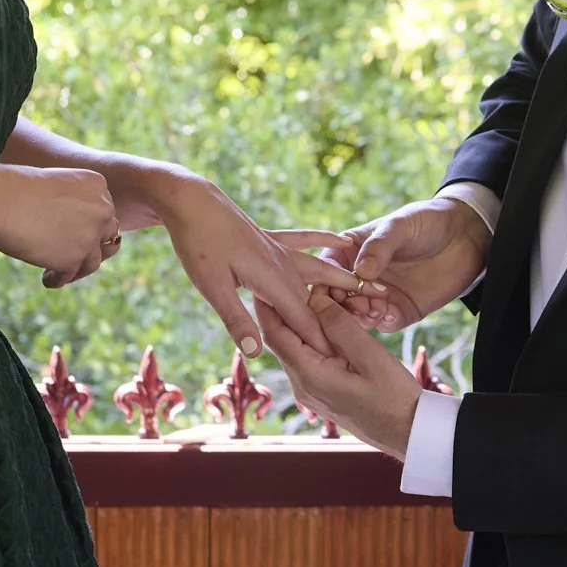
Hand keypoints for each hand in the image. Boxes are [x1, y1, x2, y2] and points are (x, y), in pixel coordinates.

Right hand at [0, 165, 120, 286]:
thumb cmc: (13, 187)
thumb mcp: (53, 185)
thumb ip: (69, 203)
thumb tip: (71, 229)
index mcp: (97, 185)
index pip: (103, 211)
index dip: (89, 224)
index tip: (71, 232)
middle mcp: (101, 210)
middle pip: (105, 235)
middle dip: (89, 245)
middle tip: (71, 254)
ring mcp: (89, 236)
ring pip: (93, 260)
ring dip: (78, 267)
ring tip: (58, 271)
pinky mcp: (73, 258)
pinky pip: (71, 275)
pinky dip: (58, 279)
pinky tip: (47, 279)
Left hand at [149, 173, 362, 356]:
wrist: (192, 202)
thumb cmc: (199, 246)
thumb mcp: (213, 288)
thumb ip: (237, 321)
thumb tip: (258, 352)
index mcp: (272, 281)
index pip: (304, 321)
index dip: (324, 343)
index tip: (346, 364)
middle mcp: (284, 265)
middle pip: (318, 299)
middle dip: (342, 320)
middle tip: (372, 334)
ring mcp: (280, 248)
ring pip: (319, 270)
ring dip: (345, 282)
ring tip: (375, 290)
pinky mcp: (272, 236)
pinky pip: (305, 239)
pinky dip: (323, 240)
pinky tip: (341, 240)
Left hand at [257, 291, 422, 458]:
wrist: (408, 433)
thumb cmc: (395, 398)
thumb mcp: (371, 357)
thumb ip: (340, 327)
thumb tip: (315, 298)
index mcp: (309, 376)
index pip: (276, 333)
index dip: (269, 303)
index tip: (265, 277)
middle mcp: (303, 385)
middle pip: (282, 339)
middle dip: (283, 307)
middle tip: (286, 277)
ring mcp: (312, 391)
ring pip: (297, 347)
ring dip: (301, 321)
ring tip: (307, 293)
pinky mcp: (323, 391)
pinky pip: (310, 358)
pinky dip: (314, 336)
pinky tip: (327, 321)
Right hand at [317, 197, 489, 330]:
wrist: (465, 235)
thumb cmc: (426, 221)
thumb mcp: (399, 225)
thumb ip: (379, 246)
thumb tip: (361, 271)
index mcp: (349, 251)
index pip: (326, 270)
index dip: (324, 282)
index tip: (330, 290)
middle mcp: (359, 277)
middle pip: (336, 299)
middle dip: (340, 306)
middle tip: (354, 304)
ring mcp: (378, 296)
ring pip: (357, 316)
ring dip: (359, 317)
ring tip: (372, 309)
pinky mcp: (400, 311)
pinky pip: (383, 324)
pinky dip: (381, 322)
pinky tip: (387, 314)